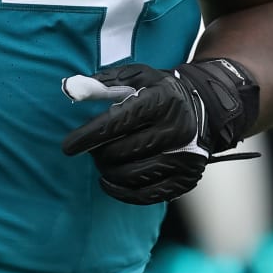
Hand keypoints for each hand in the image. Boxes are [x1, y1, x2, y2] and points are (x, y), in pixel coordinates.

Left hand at [58, 59, 259, 204]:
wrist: (204, 110)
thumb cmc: (160, 92)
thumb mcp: (136, 77)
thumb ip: (103, 83)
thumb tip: (72, 90)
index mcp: (162, 101)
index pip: (117, 122)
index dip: (88, 136)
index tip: (67, 146)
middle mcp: (177, 130)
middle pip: (122, 151)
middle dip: (98, 153)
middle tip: (92, 149)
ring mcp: (184, 158)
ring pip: (131, 175)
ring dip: (108, 171)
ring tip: (102, 161)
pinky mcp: (186, 179)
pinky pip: (145, 195)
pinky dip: (121, 191)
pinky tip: (109, 181)